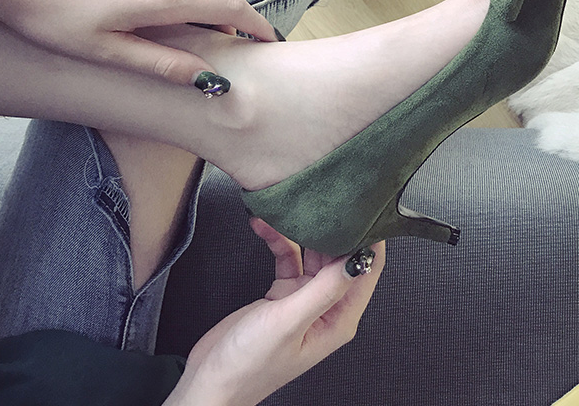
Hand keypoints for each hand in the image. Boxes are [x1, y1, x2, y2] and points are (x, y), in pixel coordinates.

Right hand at [164, 220, 384, 405]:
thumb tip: (358, 258)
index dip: (369, 240)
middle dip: (333, 228)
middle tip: (323, 199)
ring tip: (289, 208)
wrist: (210, 379)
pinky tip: (264, 226)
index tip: (364, 209)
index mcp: (339, 320)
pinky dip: (277, 241)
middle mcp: (326, 308)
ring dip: (301, 231)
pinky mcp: (281, 294)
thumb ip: (324, 289)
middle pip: (341, 257)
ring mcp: (303, 300)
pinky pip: (287, 257)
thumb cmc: (250, 365)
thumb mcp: (290, 322)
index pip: (366, 271)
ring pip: (313, 253)